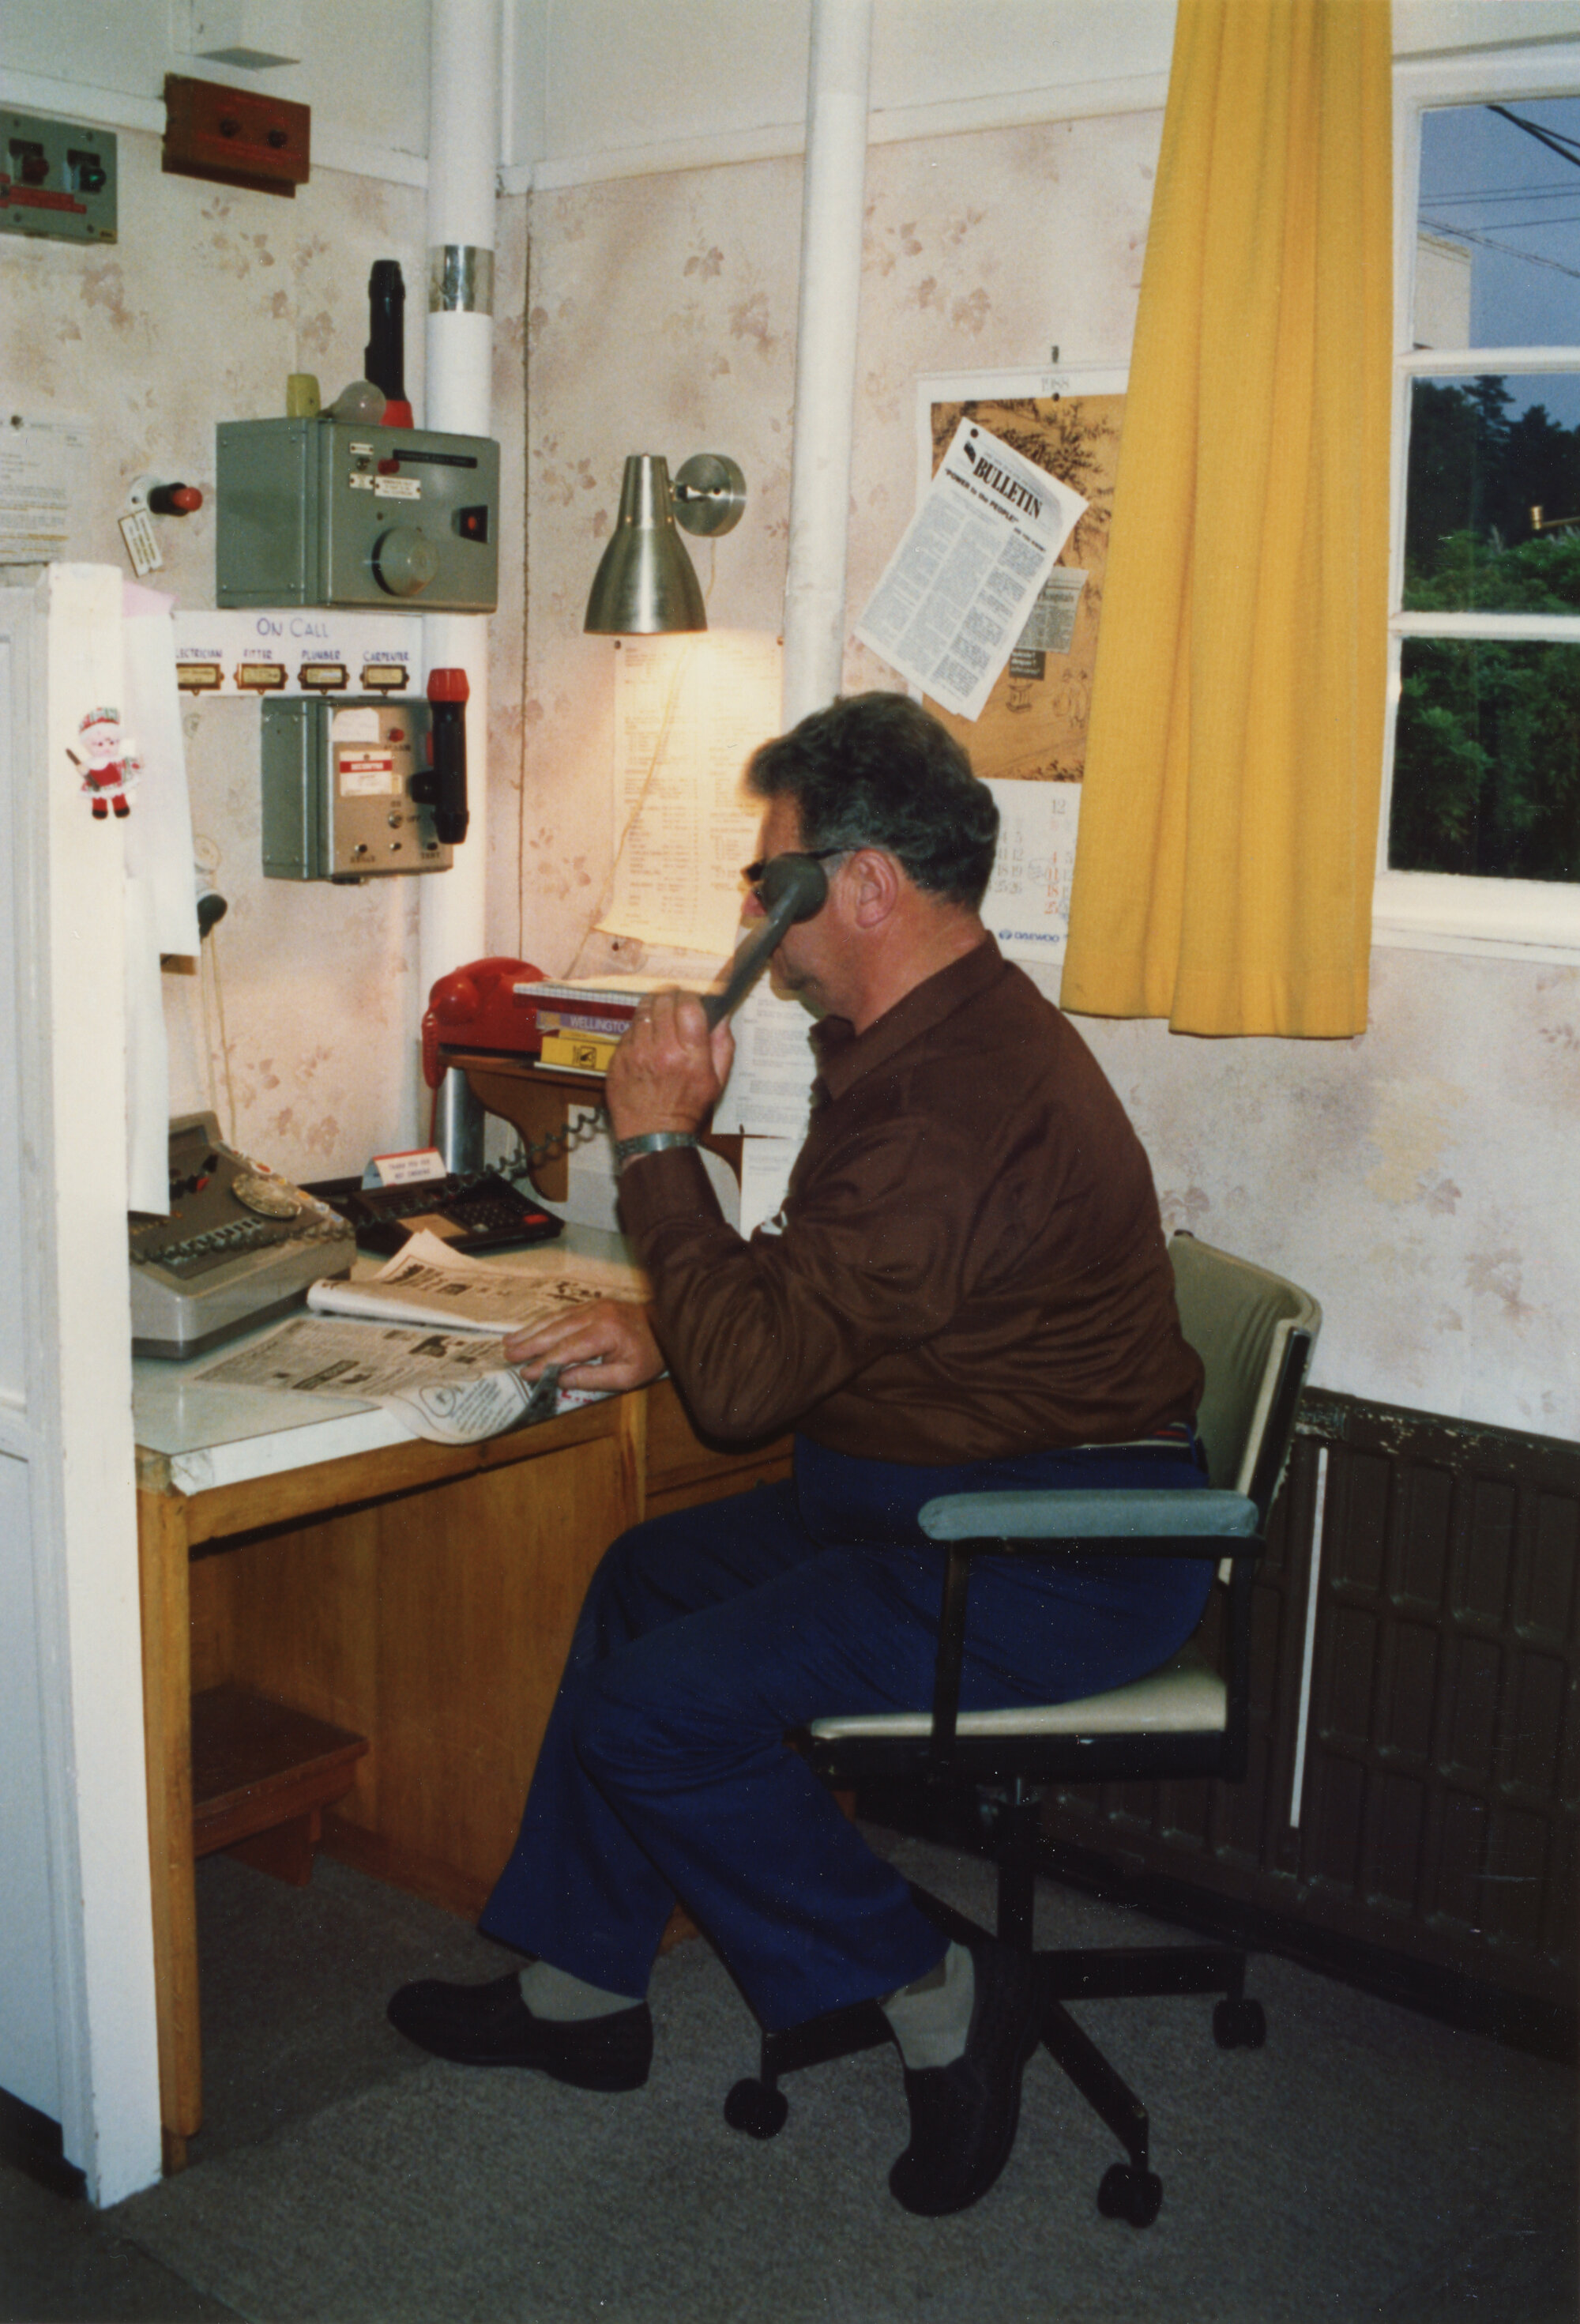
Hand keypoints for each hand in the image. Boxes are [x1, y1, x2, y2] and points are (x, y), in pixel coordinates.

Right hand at [503, 1299, 664, 1392]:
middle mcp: (596, 1314)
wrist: (668, 1326)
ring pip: (556, 1318)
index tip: (526, 1373)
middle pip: (556, 1329)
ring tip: (509, 1341)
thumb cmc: (650, 1355)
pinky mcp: (593, 1304)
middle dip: (529, 1342)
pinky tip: (530, 1329)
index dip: (544, 1362)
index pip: (567, 1349)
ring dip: (531, 1329)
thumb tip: (559, 1379)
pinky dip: (544, 1322)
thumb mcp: (626, 1377)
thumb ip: (592, 1378)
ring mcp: (594, 1306)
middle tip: (507, 1354)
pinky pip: (563, 1312)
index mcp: (606, 1332)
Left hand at [607, 988, 733, 1141]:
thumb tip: (722, 1017)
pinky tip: (644, 1043)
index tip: (690, 1000)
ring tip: (658, 1020)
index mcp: (690, 1055)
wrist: (653, 1134)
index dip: (690, 996)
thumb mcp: (717, 1080)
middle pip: (663, 1001)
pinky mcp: (618, 1059)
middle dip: (670, 998)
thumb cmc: (686, 1109)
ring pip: (642, 1011)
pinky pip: (627, 1031)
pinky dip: (637, 1031)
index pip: (688, 1005)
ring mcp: (636, 1054)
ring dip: (652, 1010)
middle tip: (674, 1004)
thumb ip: (723, 1045)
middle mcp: (662, 1050)